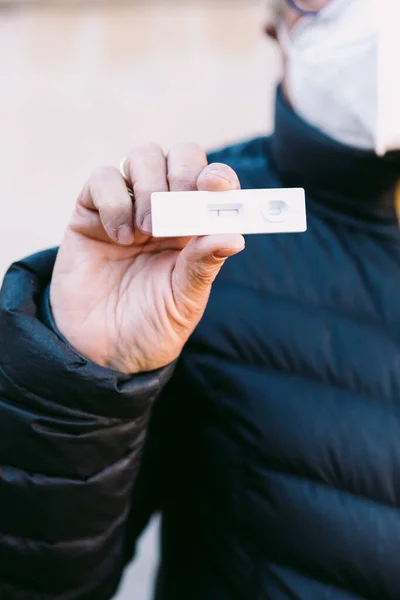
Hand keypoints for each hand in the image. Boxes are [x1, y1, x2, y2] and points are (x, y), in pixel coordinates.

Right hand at [50, 143, 243, 373]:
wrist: (103, 351)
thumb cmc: (151, 326)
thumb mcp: (184, 301)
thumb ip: (204, 266)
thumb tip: (234, 236)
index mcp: (195, 230)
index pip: (213, 183)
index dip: (219, 177)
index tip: (216, 186)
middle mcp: (165, 211)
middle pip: (180, 156)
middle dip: (183, 173)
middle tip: (178, 208)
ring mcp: (128, 208)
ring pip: (143, 156)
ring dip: (150, 185)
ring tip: (147, 230)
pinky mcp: (91, 213)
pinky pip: (103, 179)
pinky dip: (114, 200)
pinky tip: (120, 236)